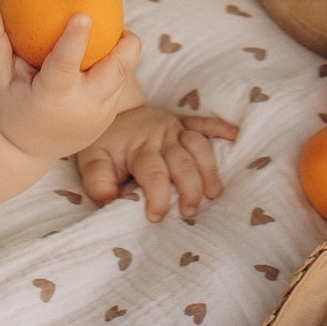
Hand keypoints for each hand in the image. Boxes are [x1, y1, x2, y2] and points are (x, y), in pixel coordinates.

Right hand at [0, 8, 145, 165]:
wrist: (28, 149)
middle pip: (117, 71)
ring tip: (106, 32)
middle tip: (113, 18)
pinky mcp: (110, 115)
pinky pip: (121, 83)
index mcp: (51, 97)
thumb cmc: (11, 106)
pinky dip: (116, 64)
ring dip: (122, 50)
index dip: (75, 40)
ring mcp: (100, 114)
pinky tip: (102, 51)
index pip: (65, 66)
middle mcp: (82, 107)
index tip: (83, 14)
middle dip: (126, 42)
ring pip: (124, 74)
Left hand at [78, 101, 239, 221]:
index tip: (156, 217)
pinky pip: (204, 122)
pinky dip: (220, 127)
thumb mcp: (92, 162)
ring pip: (198, 146)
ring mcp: (174, 128)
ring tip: (213, 193)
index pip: (153, 172)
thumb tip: (110, 201)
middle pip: (182, 161)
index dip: (158, 196)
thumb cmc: (104, 144)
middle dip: (189, 188)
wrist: (108, 109)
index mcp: (139, 147)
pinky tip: (234, 136)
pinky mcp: (184, 122)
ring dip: (208, 169)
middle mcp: (160, 136)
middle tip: (190, 212)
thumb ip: (99, 182)